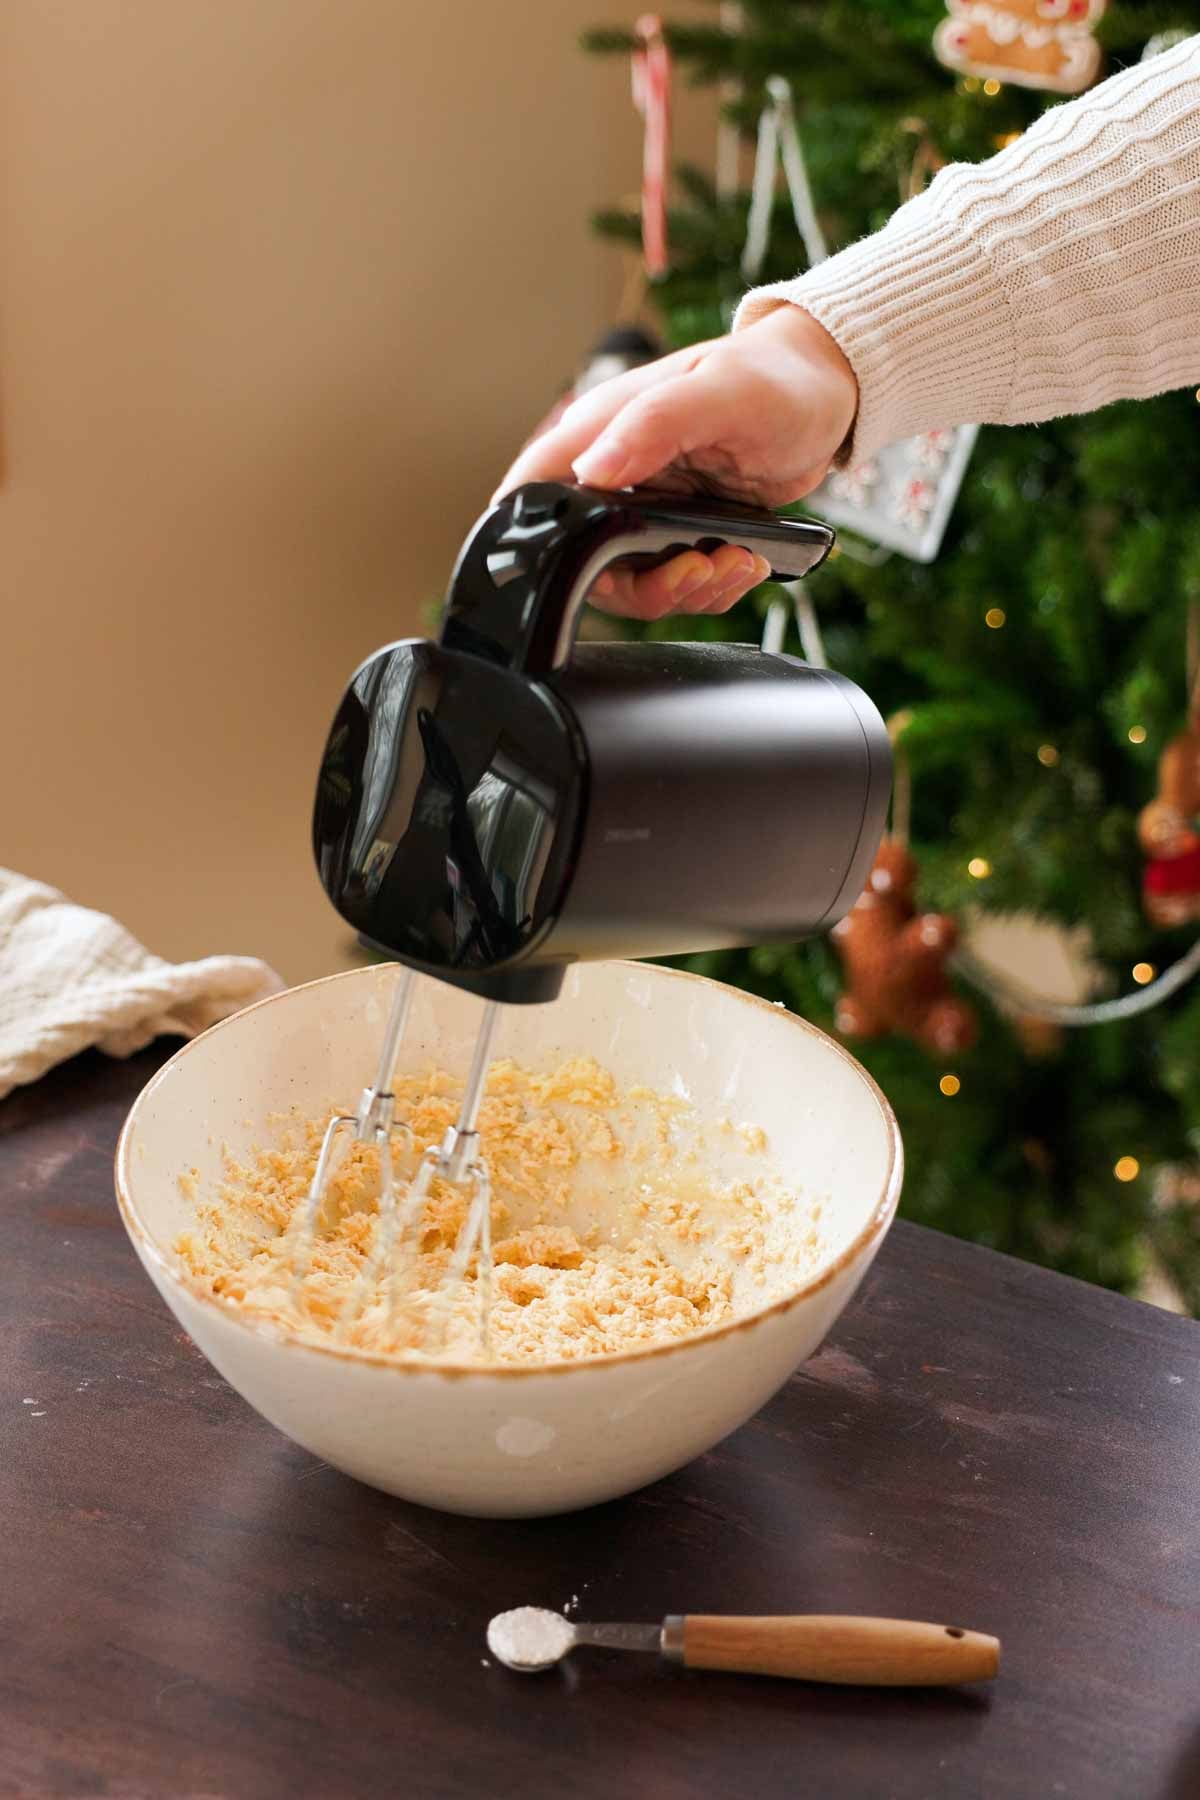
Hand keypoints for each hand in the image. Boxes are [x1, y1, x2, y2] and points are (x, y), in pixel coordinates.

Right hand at [494, 305, 856, 619]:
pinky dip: (711, 588)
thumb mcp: (720, 393)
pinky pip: (676, 582)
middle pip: (586, 560)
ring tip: (735, 562)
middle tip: (696, 569)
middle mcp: (616, 474)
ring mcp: (647, 507)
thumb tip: (591, 470)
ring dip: (686, 591)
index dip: (531, 537)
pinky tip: (745, 561)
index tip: (571, 572)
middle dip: (643, 585)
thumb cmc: (774, 376)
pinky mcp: (680, 531)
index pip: (535, 488)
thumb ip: (653, 425)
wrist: (828, 392)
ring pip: (635, 582)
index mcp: (603, 431)